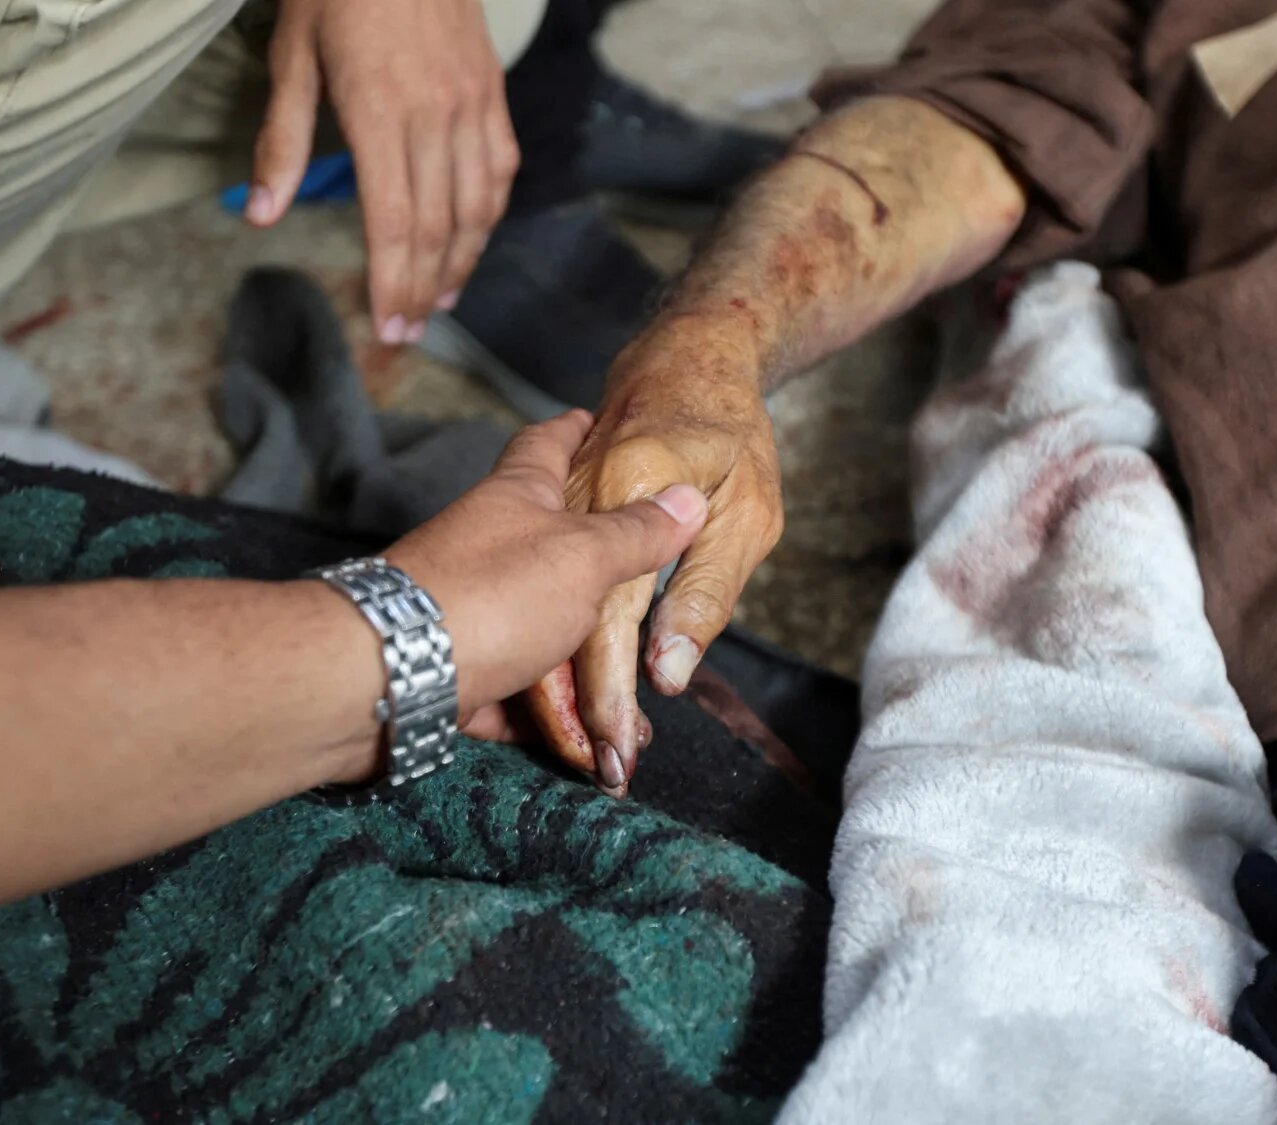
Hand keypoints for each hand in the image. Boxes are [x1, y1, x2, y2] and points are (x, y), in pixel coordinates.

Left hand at [247, 0, 518, 345]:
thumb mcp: (292, 55)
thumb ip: (281, 140)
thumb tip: (262, 215)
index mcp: (380, 111)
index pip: (395, 222)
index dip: (392, 282)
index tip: (386, 326)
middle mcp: (435, 113)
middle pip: (439, 227)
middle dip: (423, 289)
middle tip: (407, 332)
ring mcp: (471, 101)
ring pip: (477, 206)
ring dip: (460, 263)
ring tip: (438, 300)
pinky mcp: (490, 89)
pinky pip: (500, 168)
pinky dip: (487, 215)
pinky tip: (470, 241)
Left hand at [384, 411, 708, 742]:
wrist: (389, 676)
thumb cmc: (490, 595)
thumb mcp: (582, 555)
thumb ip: (636, 534)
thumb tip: (688, 498)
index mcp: (517, 497)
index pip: (546, 443)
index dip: (572, 429)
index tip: (592, 418)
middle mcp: (488, 547)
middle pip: (548, 551)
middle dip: (597, 580)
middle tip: (645, 601)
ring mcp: (470, 611)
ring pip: (538, 636)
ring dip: (582, 675)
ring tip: (632, 717)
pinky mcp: (457, 671)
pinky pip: (513, 694)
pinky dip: (548, 721)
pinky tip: (585, 748)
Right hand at [559, 317, 783, 785]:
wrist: (686, 351)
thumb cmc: (729, 432)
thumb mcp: (749, 513)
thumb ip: (706, 592)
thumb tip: (670, 672)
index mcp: (628, 494)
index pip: (606, 620)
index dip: (608, 694)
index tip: (617, 749)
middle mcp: (572, 499)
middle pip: (554, 626)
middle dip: (574, 709)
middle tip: (604, 770)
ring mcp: (546, 501)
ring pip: (532, 611)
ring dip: (557, 683)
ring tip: (590, 743)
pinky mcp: (537, 506)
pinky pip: (527, 584)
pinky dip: (548, 641)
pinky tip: (575, 685)